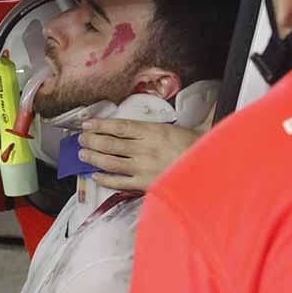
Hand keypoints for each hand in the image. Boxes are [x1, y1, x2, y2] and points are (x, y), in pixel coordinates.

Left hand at [77, 119, 201, 191]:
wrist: (210, 170)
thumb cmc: (199, 149)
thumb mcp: (185, 128)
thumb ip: (169, 122)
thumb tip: (176, 108)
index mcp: (153, 131)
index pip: (119, 126)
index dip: (101, 125)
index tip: (88, 123)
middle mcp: (144, 148)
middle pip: (110, 143)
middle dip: (92, 140)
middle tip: (81, 138)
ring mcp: (143, 167)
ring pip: (110, 161)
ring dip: (93, 157)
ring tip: (82, 154)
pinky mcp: (144, 184)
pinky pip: (118, 182)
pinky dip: (104, 179)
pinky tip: (95, 176)